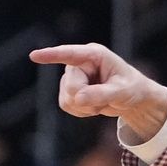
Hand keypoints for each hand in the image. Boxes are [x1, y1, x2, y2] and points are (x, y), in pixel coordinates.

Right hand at [29, 42, 166, 141]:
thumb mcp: (122, 92)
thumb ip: (102, 94)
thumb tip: (78, 99)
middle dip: (87, 98)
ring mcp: (72, 76)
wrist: (132, 97)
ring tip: (102, 100)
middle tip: (106, 98)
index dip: (51, 55)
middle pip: (71, 86)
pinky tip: (93, 105)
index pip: (69, 54)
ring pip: (67, 98)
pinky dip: (81, 111)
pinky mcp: (68, 90)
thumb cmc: (131, 88)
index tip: (34, 56)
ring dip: (86, 106)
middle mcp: (79, 63)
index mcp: (93, 55)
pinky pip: (65, 105)